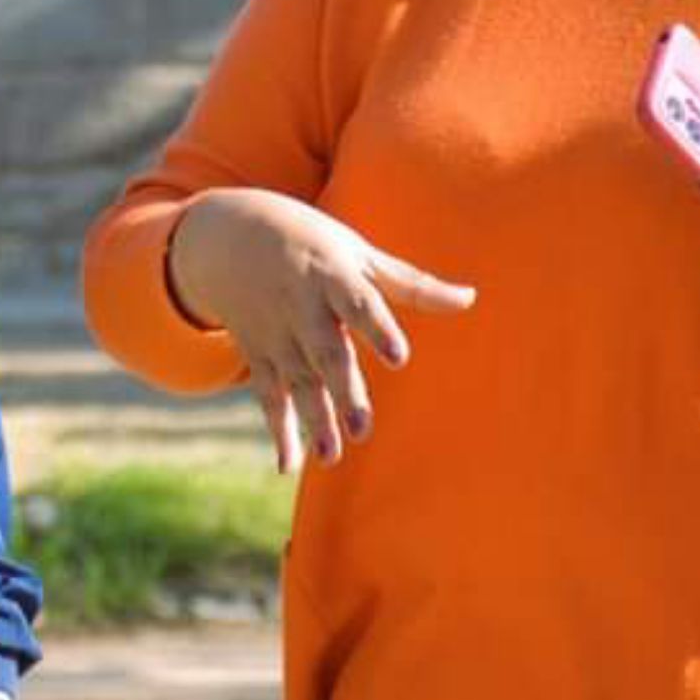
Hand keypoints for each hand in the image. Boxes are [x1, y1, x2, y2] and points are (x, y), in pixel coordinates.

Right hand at [165, 189, 477, 475]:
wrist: (228, 234)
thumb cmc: (313, 244)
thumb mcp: (358, 252)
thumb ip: (412, 283)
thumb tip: (472, 298)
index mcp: (333, 274)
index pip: (359, 302)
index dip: (378, 328)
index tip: (399, 357)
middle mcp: (303, 305)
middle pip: (326, 350)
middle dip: (343, 389)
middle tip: (363, 429)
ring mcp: (278, 331)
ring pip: (296, 379)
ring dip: (312, 418)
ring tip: (331, 456)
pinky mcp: (258, 353)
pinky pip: (267, 394)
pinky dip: (277, 429)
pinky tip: (289, 465)